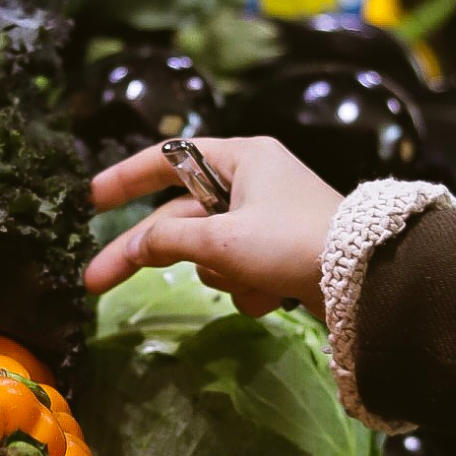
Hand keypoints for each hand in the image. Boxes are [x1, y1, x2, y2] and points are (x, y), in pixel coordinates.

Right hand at [84, 137, 341, 318]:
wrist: (364, 281)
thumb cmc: (293, 242)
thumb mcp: (222, 240)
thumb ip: (169, 242)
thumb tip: (134, 247)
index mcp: (241, 158)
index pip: (167, 161)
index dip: (125, 180)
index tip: (91, 199)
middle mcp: (253, 182)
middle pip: (180, 219)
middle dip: (150, 254)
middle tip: (95, 282)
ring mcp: (266, 221)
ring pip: (210, 252)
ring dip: (222, 274)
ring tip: (251, 280)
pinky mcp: (280, 255)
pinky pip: (241, 272)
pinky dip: (250, 289)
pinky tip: (273, 296)